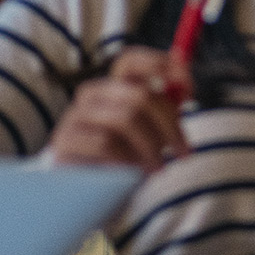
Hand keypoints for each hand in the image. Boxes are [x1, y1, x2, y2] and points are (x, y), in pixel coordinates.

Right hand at [47, 47, 190, 171]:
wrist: (87, 193)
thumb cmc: (123, 158)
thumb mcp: (149, 129)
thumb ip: (165, 103)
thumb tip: (184, 74)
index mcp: (112, 87)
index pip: (131, 61)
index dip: (163, 67)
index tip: (190, 91)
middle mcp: (91, 95)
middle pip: (140, 95)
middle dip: (170, 125)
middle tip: (183, 151)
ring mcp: (74, 116)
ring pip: (126, 119)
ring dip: (150, 147)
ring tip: (156, 168)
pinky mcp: (64, 141)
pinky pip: (106, 144)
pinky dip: (127, 160)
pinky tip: (129, 173)